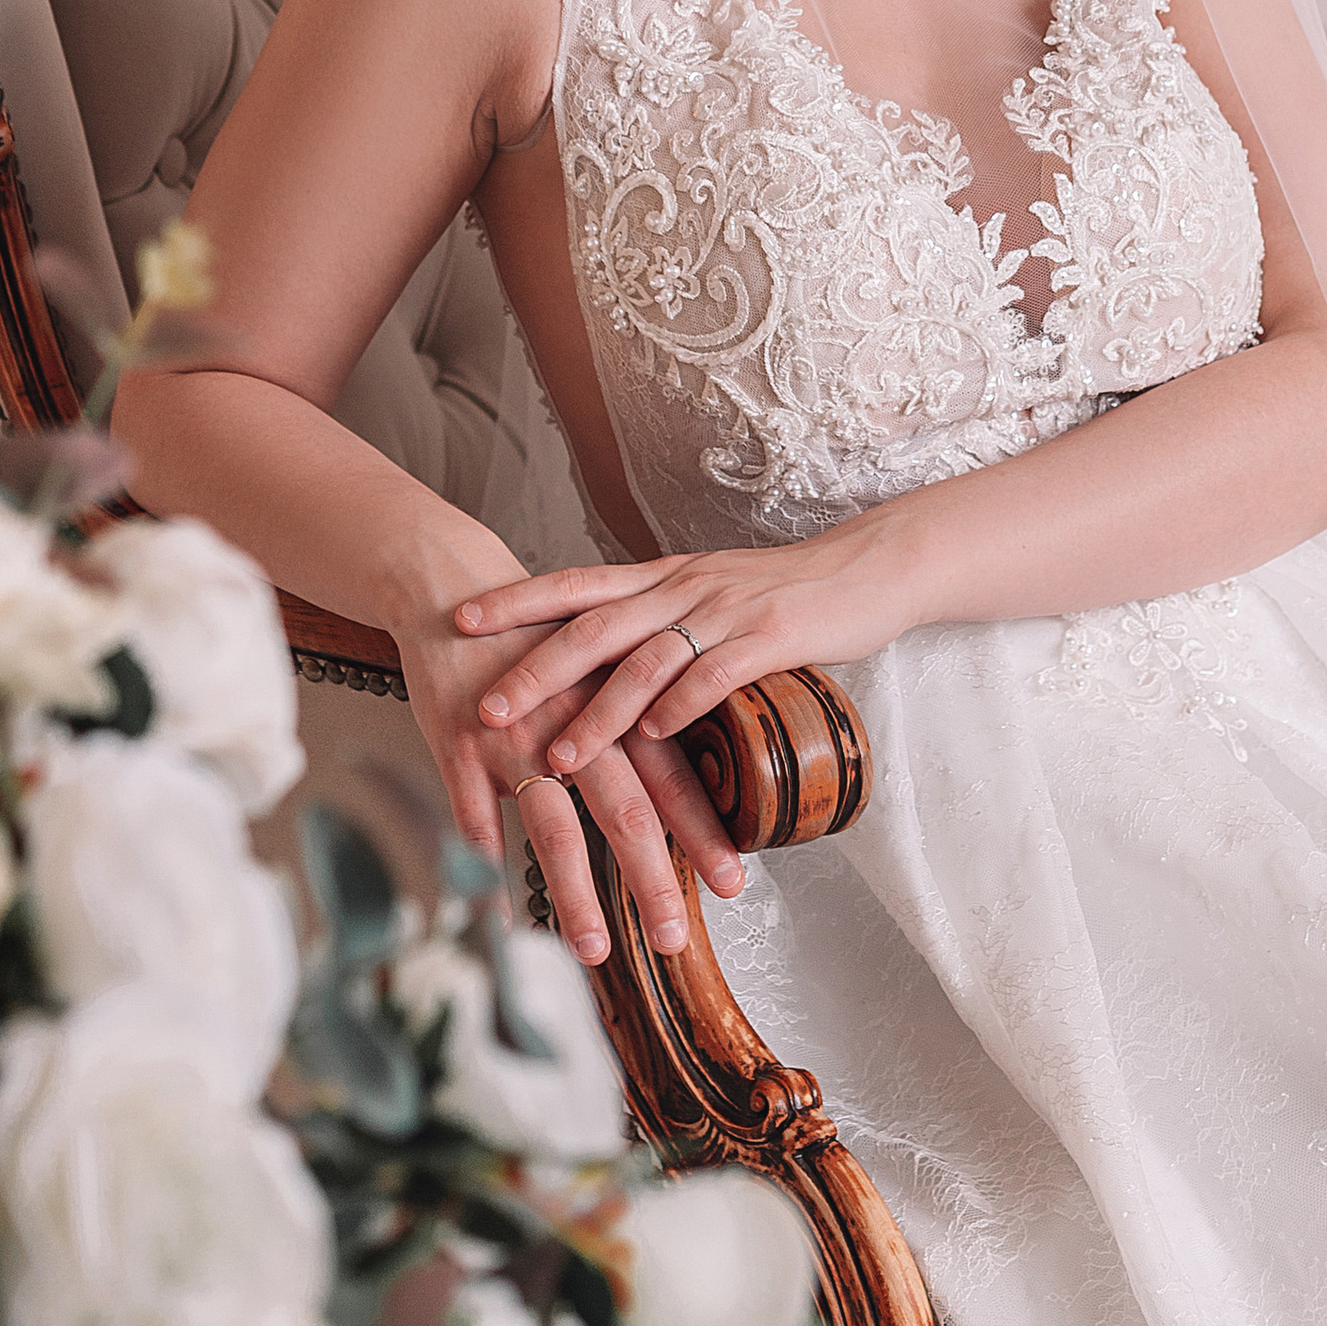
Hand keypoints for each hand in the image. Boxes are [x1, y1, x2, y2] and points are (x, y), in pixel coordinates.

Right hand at [395, 587, 743, 971]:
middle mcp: (572, 723)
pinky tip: (500, 920)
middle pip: (622, 808)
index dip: (701, 830)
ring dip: (576, 893)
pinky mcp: (458, 746)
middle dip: (651, 879)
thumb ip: (633, 723)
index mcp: (615, 703)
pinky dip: (487, 868)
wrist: (452, 589)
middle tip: (675, 937)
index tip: (733, 882)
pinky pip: (474, 818)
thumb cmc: (532, 640)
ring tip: (595, 950)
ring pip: (552, 825)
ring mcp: (513, 738)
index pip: (670, 775)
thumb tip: (685, 786)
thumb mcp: (594, 667)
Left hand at [455, 520, 906, 787]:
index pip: (574, 584)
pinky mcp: (769, 637)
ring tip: (558, 756)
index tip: (461, 620)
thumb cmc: (783, 592)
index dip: (516, 601)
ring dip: (597, 713)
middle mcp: (682, 587)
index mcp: (662, 576)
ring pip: (644, 660)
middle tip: (485, 707)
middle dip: (534, 670)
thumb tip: (602, 662)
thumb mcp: (706, 597)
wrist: (865, 569)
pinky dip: (679, 706)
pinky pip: (713, 673)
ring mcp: (724, 611)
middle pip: (592, 628)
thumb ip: (656, 622)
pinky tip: (654, 736)